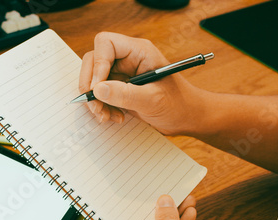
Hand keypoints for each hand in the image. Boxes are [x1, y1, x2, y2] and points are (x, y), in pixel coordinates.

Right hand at [79, 32, 204, 135]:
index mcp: (139, 52)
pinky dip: (101, 107)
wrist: (186, 118)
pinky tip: (114, 117)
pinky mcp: (119, 89)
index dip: (97, 63)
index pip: (106, 43)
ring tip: (106, 116)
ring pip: (93, 79)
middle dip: (91, 86)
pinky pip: (99, 94)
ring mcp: (121, 74)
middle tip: (96, 106)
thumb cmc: (178, 104)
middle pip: (93, 61)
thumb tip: (98, 89)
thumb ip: (125, 94)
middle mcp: (127, 59)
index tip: (98, 87)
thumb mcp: (152, 100)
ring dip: (95, 100)